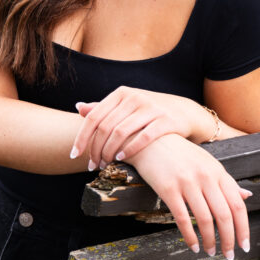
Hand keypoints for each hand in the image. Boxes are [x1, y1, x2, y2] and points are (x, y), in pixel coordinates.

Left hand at [70, 86, 209, 170]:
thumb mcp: (127, 105)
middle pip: (105, 127)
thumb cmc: (149, 111)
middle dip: (95, 149)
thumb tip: (79, 108)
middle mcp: (134, 97)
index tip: (74, 154)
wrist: (185, 111)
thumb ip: (104, 108)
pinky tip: (122, 159)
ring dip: (109, 152)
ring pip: (121, 132)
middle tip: (92, 165)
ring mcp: (151, 108)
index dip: (81, 137)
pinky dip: (130, 149)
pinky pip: (144, 137)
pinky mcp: (166, 120)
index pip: (93, 117)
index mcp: (121, 93)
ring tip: (105, 165)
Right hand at [128, 133, 251, 259]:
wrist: (151, 140)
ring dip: (209, 241)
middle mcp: (205, 177)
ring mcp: (187, 182)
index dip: (243, 228)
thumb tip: (247, 196)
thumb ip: (226, 182)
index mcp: (218, 172)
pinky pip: (183, 218)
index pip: (237, 205)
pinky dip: (190, 236)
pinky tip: (193, 246)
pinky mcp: (168, 188)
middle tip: (229, 255)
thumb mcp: (208, 163)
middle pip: (224, 215)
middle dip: (229, 240)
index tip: (244, 245)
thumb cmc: (181, 153)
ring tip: (210, 252)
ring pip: (205, 219)